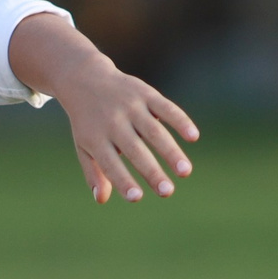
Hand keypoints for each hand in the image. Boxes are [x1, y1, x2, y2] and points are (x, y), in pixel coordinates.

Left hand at [7, 14, 199, 202]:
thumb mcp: (83, 146)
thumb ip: (93, 173)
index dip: (122, 181)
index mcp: (96, 139)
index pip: (110, 164)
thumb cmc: (87, 121)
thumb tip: (100, 200)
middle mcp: (113, 123)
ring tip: (185, 171)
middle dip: (152, 172)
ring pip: (153, 131)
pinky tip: (193, 136)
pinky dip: (180, 120)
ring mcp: (130, 106)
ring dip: (171, 151)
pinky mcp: (144, 93)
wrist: (84, 78)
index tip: (137, 197)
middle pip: (135, 151)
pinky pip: (165, 108)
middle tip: (167, 192)